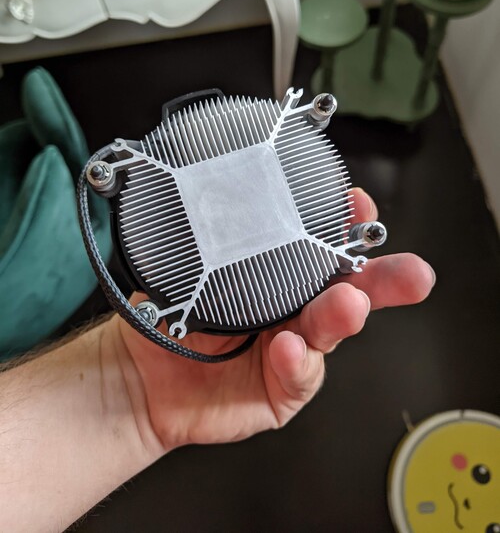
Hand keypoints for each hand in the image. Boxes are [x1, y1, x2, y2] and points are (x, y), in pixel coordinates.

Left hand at [115, 188, 434, 451]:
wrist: (144, 376)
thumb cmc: (171, 317)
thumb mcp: (184, 270)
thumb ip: (204, 238)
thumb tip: (206, 186)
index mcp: (280, 274)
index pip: (323, 245)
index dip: (347, 226)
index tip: (357, 206)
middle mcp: (294, 309)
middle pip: (350, 289)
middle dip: (386, 278)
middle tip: (411, 273)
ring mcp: (293, 348)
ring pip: (330, 331)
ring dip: (343, 315)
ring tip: (348, 305)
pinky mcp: (282, 388)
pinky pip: (297, 375)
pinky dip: (297, 361)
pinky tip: (288, 348)